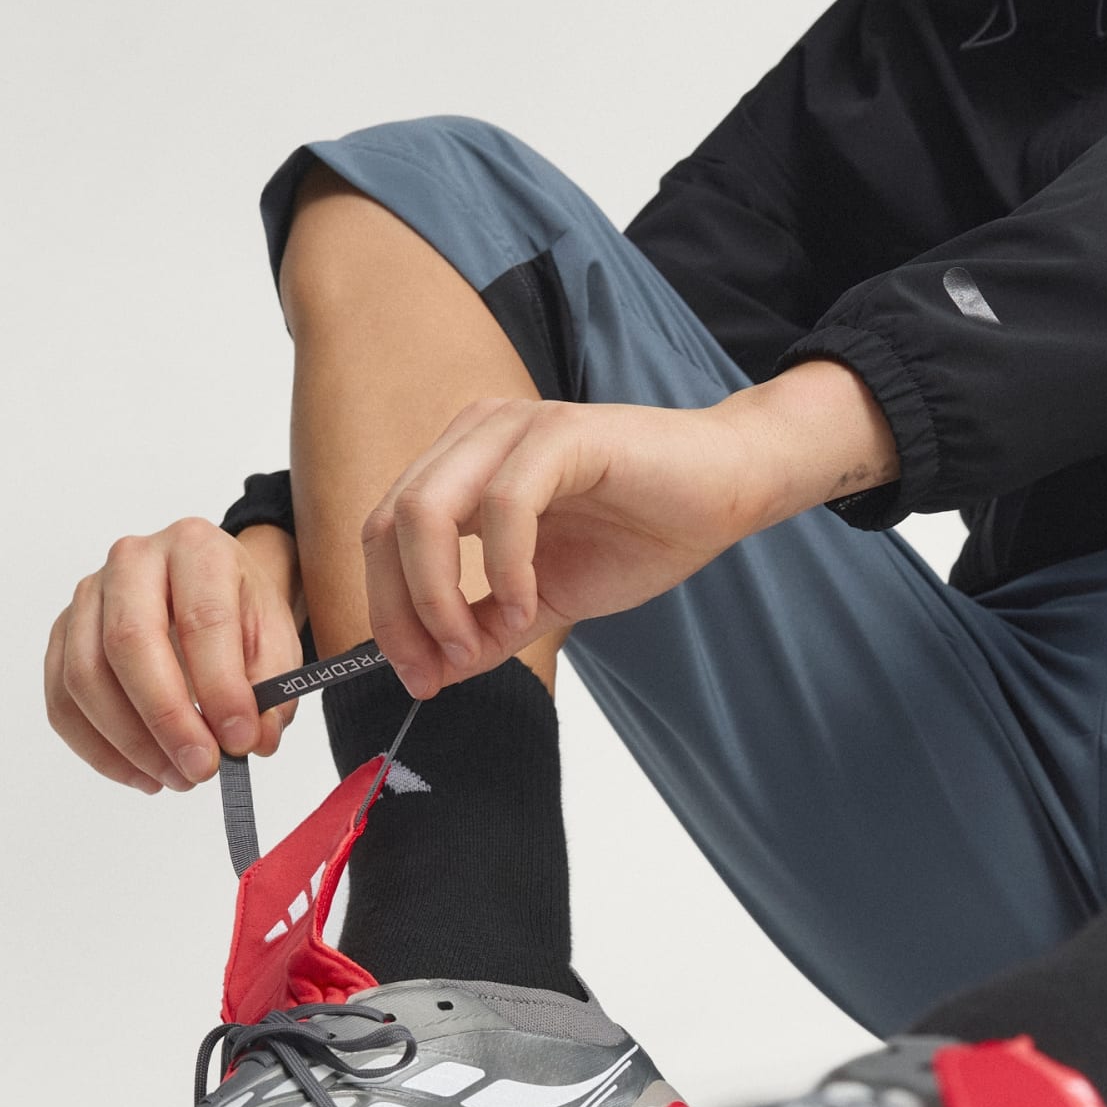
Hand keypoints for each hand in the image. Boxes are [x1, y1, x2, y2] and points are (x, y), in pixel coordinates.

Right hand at [45, 520, 303, 791]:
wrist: (209, 594)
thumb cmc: (240, 614)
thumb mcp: (275, 643)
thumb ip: (271, 691)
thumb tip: (254, 740)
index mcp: (195, 548)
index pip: (202, 618)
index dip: (220, 686)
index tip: (240, 741)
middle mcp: (132, 561)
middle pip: (129, 642)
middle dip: (166, 719)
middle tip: (200, 770)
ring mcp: (88, 596)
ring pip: (86, 676)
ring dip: (131, 743)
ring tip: (178, 778)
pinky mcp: (63, 635)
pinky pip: (63, 701)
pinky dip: (99, 750)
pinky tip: (143, 774)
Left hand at [360, 363, 896, 696]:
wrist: (724, 492)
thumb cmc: (641, 532)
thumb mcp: (543, 601)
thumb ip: (483, 631)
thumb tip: (430, 673)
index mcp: (459, 469)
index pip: (381, 538)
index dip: (386, 614)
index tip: (417, 676)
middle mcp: (473, 439)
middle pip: (386, 525)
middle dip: (401, 612)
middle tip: (439, 668)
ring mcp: (513, 430)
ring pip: (425, 511)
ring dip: (441, 595)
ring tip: (485, 641)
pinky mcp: (561, 435)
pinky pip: (502, 506)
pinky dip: (503, 570)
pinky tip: (527, 605)